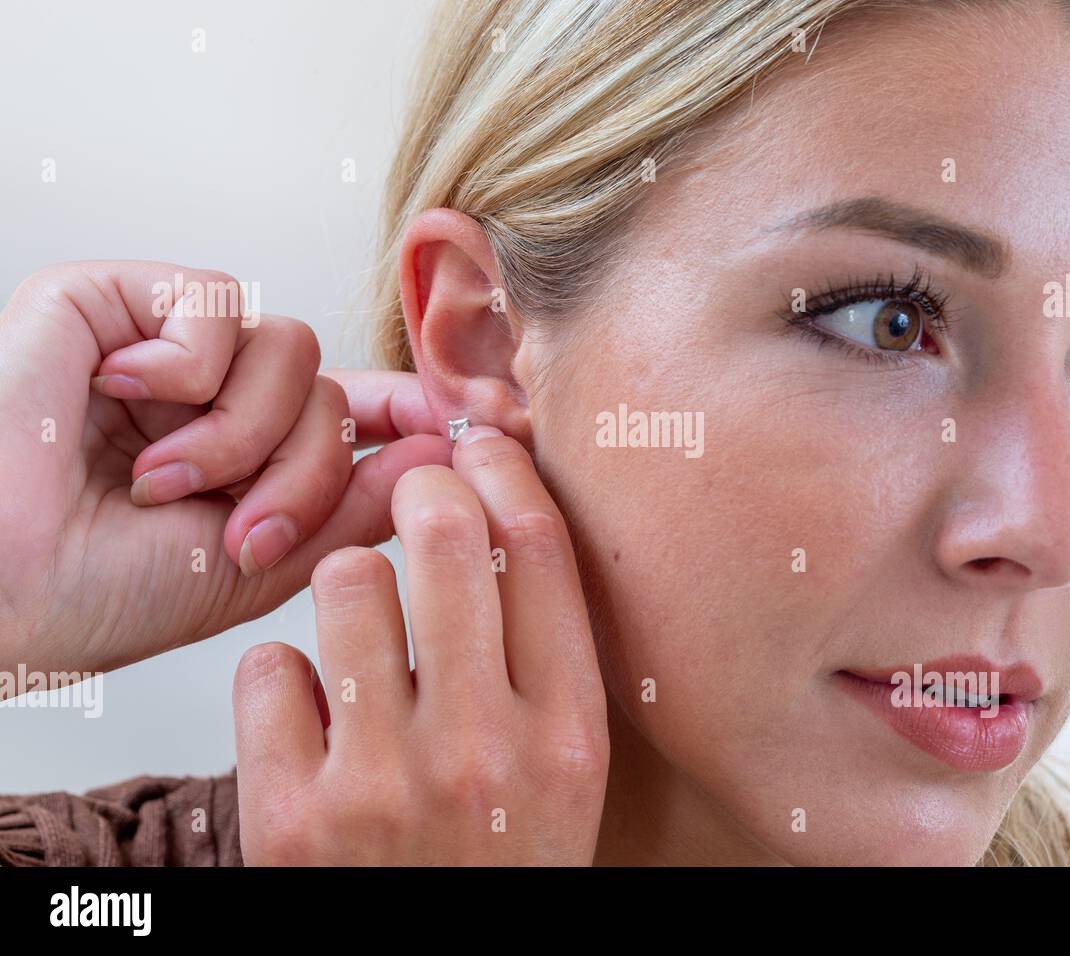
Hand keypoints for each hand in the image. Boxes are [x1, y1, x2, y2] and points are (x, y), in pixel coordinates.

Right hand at [0, 261, 445, 678]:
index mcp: (260, 455)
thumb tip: (443, 449)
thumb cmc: (105, 591)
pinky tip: (121, 402)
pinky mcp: (119, 299)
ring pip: (291, 352)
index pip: (365, 411)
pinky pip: (217, 303)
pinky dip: (182, 368)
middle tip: (245, 531)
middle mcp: (224, 397)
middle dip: (306, 472)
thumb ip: (353, 506)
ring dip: (240, 434)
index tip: (492, 428)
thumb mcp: (260, 564)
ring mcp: (176, 349)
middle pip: (338, 392)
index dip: (423, 416)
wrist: (2, 587)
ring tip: (166, 483)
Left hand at [233, 429, 608, 864]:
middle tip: (411, 491)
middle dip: (420, 487)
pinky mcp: (292, 821)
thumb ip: (548, 653)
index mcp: (569, 735)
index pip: (538, 549)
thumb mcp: (565, 766)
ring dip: (351, 586)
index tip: (477, 445)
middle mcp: (485, 754)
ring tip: (361, 632)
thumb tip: (504, 503)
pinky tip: (312, 716)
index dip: (502, 468)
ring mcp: (383, 789)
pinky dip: (282, 677)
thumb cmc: (500, 857)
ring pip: (348, 583)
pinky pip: (266, 667)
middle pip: (446, 535)